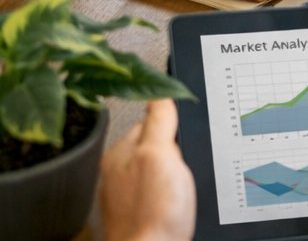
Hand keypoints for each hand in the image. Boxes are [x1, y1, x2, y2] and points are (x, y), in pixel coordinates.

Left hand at [99, 100, 195, 240]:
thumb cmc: (151, 212)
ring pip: (161, 172)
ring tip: (185, 184)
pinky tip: (181, 203)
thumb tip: (160, 91)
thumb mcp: (160, 154)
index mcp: (119, 155)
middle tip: (188, 161)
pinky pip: (163, 195)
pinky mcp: (143, 216)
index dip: (173, 123)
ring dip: (176, 174)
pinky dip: (175, 196)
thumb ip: (159, 121)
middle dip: (177, 150)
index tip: (187, 129)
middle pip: (156, 147)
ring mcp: (130, 198)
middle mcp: (119, 175)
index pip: (148, 121)